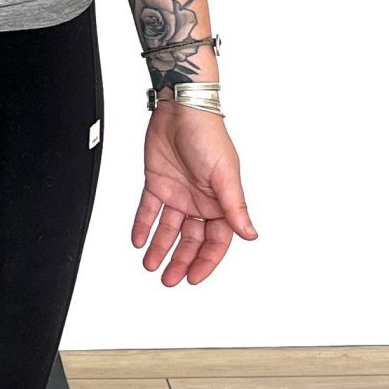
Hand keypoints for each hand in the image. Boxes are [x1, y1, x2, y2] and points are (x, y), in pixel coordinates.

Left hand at [132, 107, 257, 286]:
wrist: (180, 109)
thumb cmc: (208, 135)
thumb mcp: (225, 175)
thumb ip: (234, 207)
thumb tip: (250, 234)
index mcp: (220, 201)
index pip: (215, 240)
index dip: (205, 261)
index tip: (194, 277)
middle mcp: (200, 199)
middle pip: (190, 239)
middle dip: (180, 260)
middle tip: (170, 279)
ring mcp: (178, 192)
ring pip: (169, 228)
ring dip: (160, 247)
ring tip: (150, 265)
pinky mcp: (157, 182)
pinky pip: (149, 210)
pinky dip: (143, 225)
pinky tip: (138, 240)